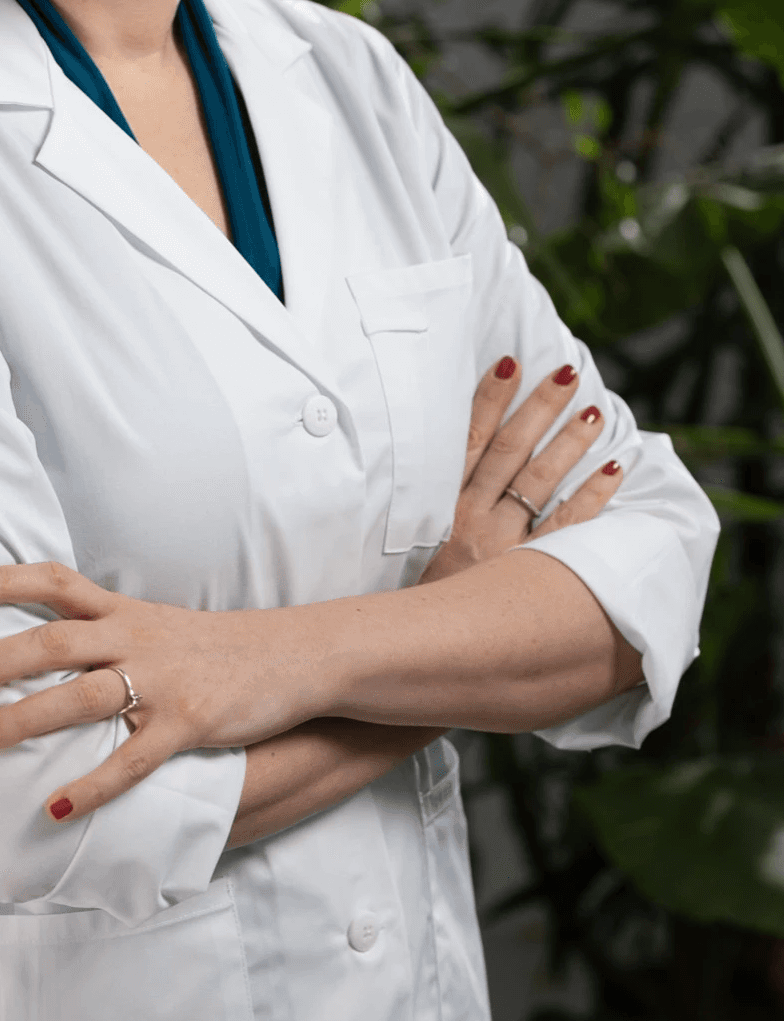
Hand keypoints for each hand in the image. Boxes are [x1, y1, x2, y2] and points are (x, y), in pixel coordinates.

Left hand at [0, 565, 334, 822]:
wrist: (299, 655)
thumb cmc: (220, 646)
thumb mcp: (161, 623)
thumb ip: (109, 631)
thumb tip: (48, 648)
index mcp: (126, 611)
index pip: (55, 582)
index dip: (2, 579)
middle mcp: (136, 639)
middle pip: (52, 641)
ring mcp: (162, 682)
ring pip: (82, 697)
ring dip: (26, 719)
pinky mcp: (188, 725)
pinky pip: (131, 759)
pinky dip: (91, 786)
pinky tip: (57, 810)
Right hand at [419, 356, 621, 583]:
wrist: (413, 657)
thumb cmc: (411, 605)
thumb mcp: (408, 553)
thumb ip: (430, 514)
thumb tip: (447, 469)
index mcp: (442, 509)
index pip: (469, 441)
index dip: (488, 399)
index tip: (507, 363)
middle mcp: (473, 521)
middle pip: (510, 451)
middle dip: (538, 408)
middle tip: (565, 373)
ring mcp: (503, 547)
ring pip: (540, 483)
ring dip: (569, 444)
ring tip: (594, 412)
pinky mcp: (528, 574)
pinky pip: (568, 530)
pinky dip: (592, 497)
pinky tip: (613, 470)